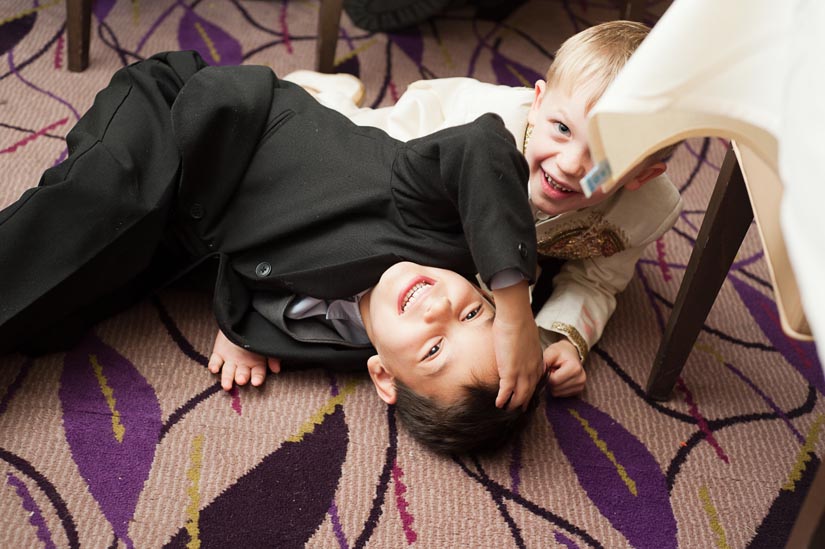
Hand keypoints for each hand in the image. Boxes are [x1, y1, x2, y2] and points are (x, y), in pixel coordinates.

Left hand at [207, 330, 281, 390]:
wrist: (243, 318)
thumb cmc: (258, 331)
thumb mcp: (268, 342)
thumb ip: (273, 356)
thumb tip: (276, 369)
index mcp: (257, 363)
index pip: (258, 373)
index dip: (257, 378)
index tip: (256, 382)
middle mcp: (243, 364)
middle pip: (242, 374)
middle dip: (241, 377)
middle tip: (241, 380)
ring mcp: (231, 360)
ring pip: (228, 372)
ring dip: (227, 378)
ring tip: (226, 385)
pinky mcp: (219, 354)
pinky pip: (215, 362)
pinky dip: (214, 366)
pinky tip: (214, 369)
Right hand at [491, 281, 543, 409]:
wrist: (516, 318)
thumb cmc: (520, 322)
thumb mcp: (527, 338)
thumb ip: (525, 346)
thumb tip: (518, 345)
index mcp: (538, 361)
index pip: (536, 381)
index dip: (530, 390)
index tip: (527, 395)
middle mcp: (533, 370)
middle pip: (529, 392)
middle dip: (523, 402)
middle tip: (518, 408)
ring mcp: (522, 373)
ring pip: (519, 396)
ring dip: (512, 404)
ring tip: (506, 409)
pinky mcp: (510, 373)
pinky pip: (506, 392)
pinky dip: (502, 399)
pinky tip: (498, 404)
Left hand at [544, 340, 585, 396]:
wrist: (571, 353)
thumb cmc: (560, 352)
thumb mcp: (551, 352)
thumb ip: (544, 361)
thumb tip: (537, 374)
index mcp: (575, 368)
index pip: (554, 380)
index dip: (547, 375)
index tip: (549, 368)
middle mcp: (581, 378)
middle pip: (555, 388)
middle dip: (549, 380)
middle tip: (552, 370)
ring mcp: (580, 386)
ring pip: (557, 393)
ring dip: (552, 385)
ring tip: (556, 374)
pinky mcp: (578, 391)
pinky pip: (560, 395)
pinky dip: (557, 388)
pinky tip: (560, 379)